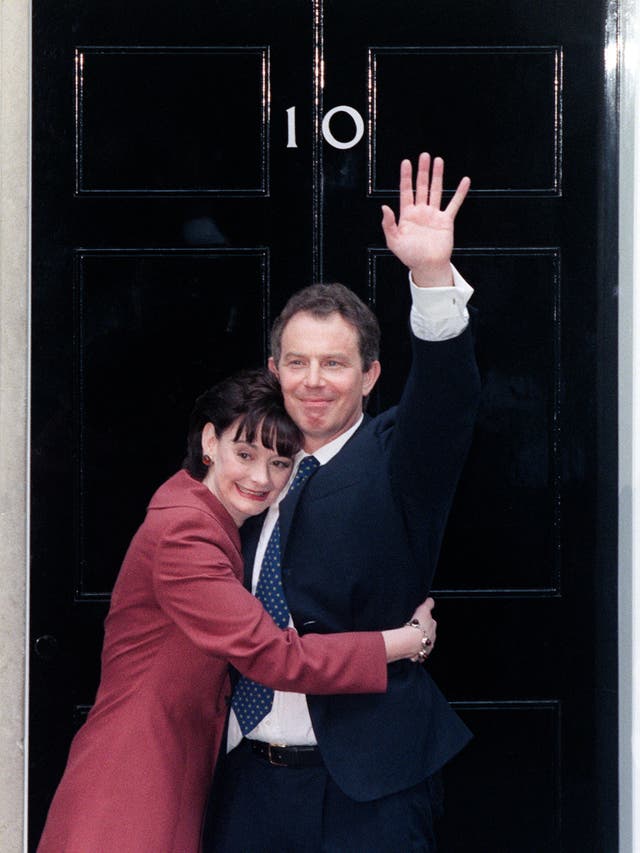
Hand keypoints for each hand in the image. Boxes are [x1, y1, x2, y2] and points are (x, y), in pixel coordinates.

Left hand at [381, 153, 469, 287]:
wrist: (427, 267)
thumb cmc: (410, 256)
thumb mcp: (393, 242)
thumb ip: (388, 224)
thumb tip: (384, 207)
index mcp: (407, 215)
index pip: (406, 191)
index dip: (406, 177)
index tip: (406, 163)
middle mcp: (421, 212)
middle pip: (421, 186)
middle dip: (422, 171)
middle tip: (424, 155)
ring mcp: (434, 215)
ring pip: (436, 191)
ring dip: (437, 176)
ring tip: (438, 161)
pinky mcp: (446, 220)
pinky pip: (454, 204)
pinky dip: (460, 192)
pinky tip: (464, 181)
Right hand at [409, 596, 436, 653]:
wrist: (411, 640)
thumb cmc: (417, 625)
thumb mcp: (424, 609)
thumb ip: (428, 604)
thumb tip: (431, 600)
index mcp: (433, 626)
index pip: (431, 622)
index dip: (426, 621)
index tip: (420, 620)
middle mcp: (432, 637)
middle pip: (428, 634)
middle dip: (423, 633)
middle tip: (414, 630)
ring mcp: (426, 647)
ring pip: (424, 644)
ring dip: (419, 643)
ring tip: (411, 640)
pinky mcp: (420, 655)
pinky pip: (418, 654)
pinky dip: (415, 653)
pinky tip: (410, 650)